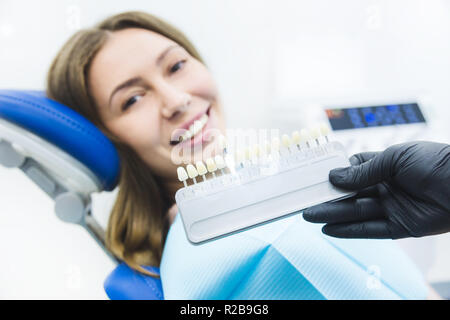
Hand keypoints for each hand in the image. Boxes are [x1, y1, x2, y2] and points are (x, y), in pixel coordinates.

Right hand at [303, 141, 449, 238]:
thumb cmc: (435, 162)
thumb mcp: (395, 158)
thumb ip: (364, 171)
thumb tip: (334, 176)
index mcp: (385, 166)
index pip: (353, 171)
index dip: (335, 175)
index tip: (315, 179)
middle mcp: (386, 187)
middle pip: (350, 195)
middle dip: (328, 198)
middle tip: (305, 202)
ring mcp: (391, 207)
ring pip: (356, 212)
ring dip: (332, 215)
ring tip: (309, 215)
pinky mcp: (399, 227)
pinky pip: (370, 230)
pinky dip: (349, 231)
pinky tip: (329, 229)